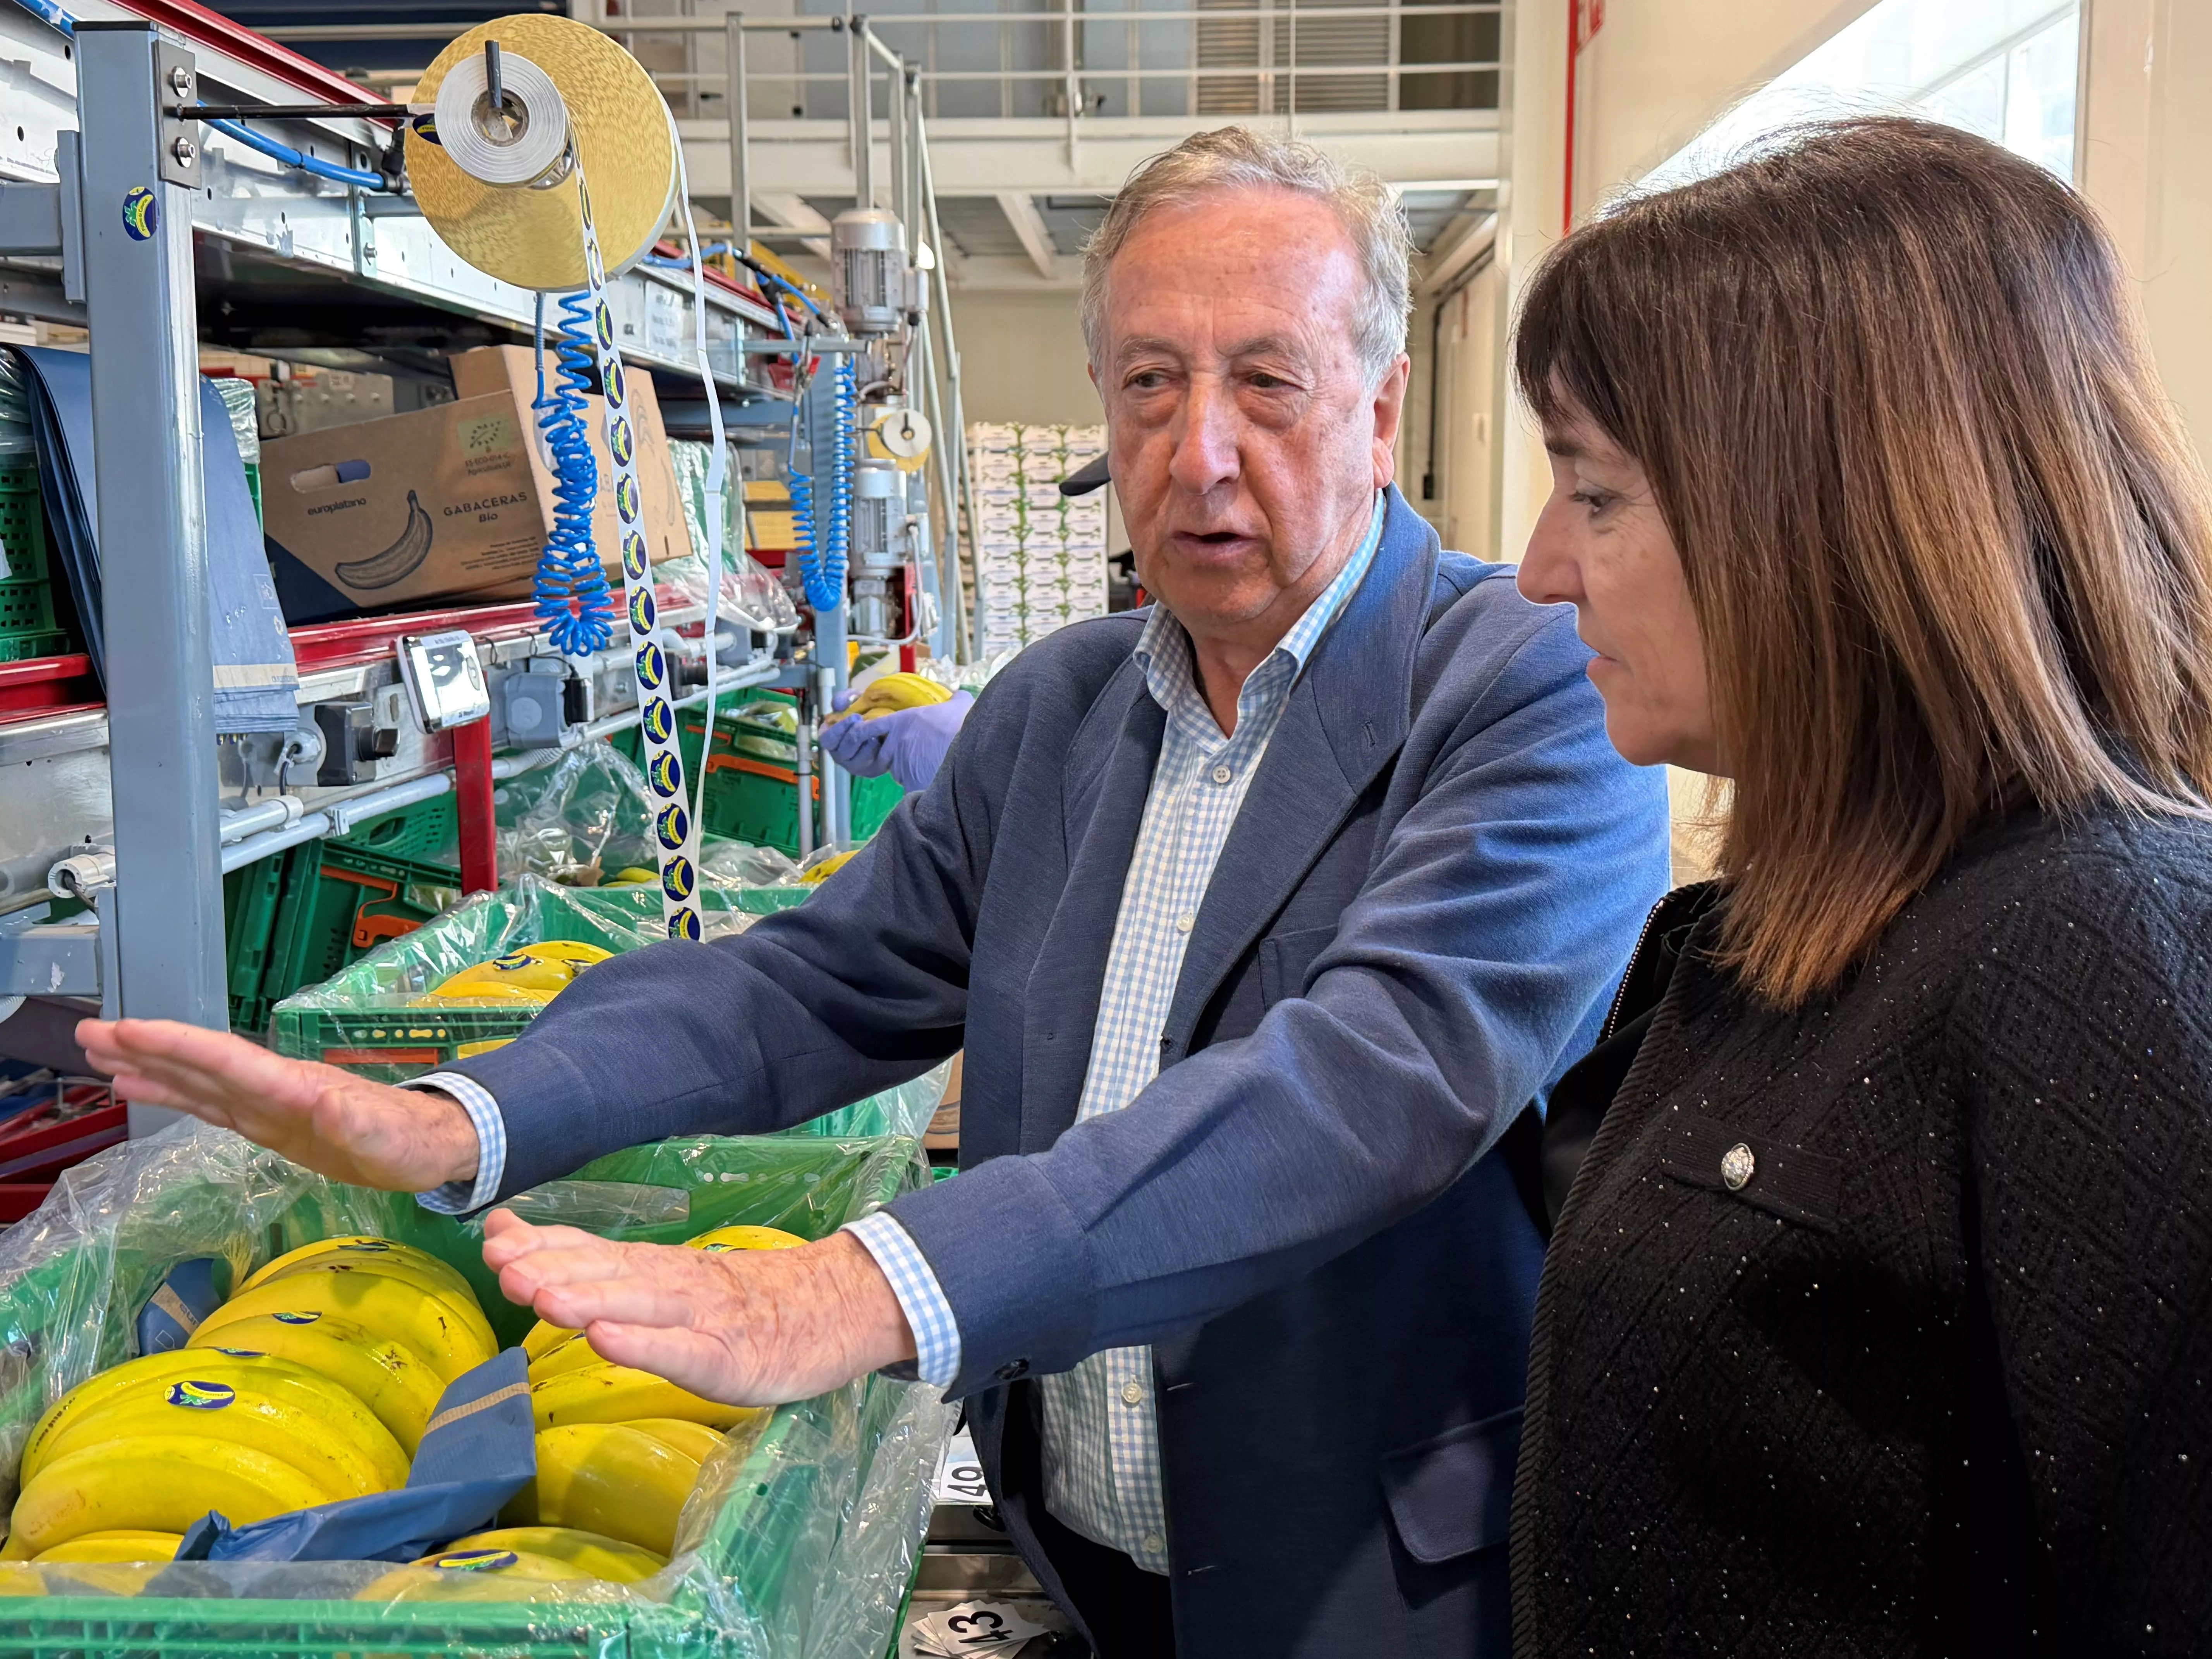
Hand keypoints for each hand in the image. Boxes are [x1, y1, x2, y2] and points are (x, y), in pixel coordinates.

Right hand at [75, 1017, 479, 1192]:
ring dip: (150, 1067)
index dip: (178, 1047)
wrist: (430, 1144)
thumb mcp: (386, 1138)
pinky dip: (173, 1095)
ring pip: (198, 1081)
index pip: (226, 1061)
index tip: (130, 1031)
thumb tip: (325, 1105)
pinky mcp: (268, 1123)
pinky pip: (210, 1105)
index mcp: (294, 1088)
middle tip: (89, 1033)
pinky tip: (140, 1089)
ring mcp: (268, 1104)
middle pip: (201, 1062)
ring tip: (98, 1055)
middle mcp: (273, 1088)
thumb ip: (356, 1123)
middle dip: (147, 1047)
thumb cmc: (410, 1140)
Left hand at [481, 1210, 917, 1404]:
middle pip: (608, 1274)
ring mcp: (703, 1319)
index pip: (591, 1249)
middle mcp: (672, 1284)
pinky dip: (643, 1344)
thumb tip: (518, 1246)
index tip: (492, 1237)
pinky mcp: (729, 1358)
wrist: (835, 1306)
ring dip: (589, 1298)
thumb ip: (602, 1267)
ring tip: (543, 1297)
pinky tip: (608, 1340)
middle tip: (503, 1264)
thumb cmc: (743, 1303)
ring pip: (639, 1304)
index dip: (541, 1243)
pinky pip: (682, 1351)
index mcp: (654, 1268)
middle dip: (551, 1268)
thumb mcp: (669, 1279)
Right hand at [818, 690, 893, 776]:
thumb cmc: (865, 711)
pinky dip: (876, 753)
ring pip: (856, 760)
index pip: (826, 739)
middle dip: (855, 736)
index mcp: (831, 738)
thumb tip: (838, 704)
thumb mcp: (855, 700)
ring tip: (875, 734)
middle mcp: (839, 754)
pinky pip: (870, 766)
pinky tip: (882, 743)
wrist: (889, 724)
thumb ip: (844, 698)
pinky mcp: (869, 771)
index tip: (855, 717)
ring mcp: (853, 765)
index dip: (838, 730)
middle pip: (841, 752)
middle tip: (867, 723)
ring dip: (866, 745)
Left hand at [819, 690, 971, 792]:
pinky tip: (931, 789)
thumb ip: (955, 699)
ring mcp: (900, 764)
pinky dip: (917, 792)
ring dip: (909, 774)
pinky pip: (907, 789)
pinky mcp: (910, 782)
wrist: (968, 748)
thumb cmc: (961, 723)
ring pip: (898, 773)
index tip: (867, 737)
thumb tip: (959, 695)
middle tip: (918, 758)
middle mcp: (895, 743)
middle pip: (886, 755)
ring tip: (929, 773)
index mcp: (900, 722)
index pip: (871, 728)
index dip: (866, 733)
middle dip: (898, 759)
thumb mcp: (959, 705)